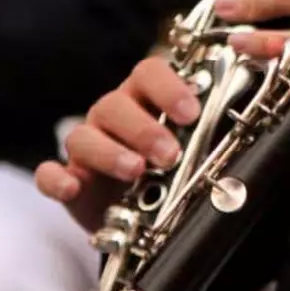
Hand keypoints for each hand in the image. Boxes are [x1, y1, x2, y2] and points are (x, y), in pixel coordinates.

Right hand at [35, 56, 199, 230]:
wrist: (143, 218)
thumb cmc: (172, 172)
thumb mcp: (195, 149)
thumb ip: (209, 132)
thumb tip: (241, 126)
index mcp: (146, 98)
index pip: (149, 72)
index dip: (169, 87)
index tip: (191, 113)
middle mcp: (113, 115)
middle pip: (115, 104)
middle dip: (144, 129)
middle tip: (169, 154)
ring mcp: (87, 147)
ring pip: (83, 136)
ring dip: (109, 152)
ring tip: (135, 171)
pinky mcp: (69, 180)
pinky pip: (48, 173)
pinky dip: (56, 179)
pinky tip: (72, 186)